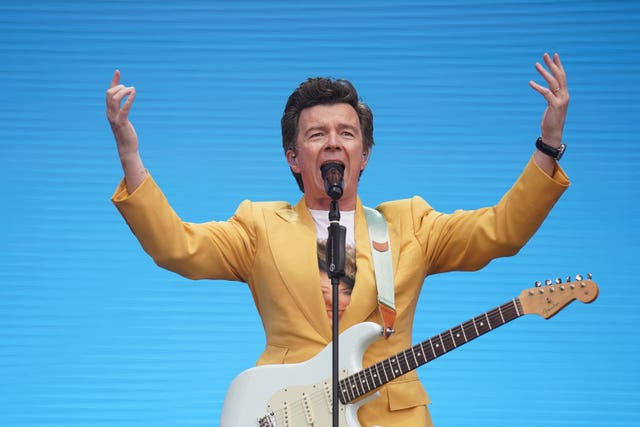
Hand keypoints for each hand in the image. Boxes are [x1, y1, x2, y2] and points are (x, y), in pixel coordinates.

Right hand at [105, 70, 145, 191]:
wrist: (127, 148)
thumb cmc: (126, 134)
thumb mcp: (123, 120)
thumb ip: (121, 111)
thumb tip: (126, 102)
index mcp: (109, 111)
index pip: (108, 92)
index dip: (113, 81)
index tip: (118, 71)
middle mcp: (109, 113)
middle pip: (109, 93)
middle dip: (119, 86)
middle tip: (129, 88)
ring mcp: (114, 118)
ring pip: (114, 99)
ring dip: (124, 91)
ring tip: (132, 90)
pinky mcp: (122, 122)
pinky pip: (124, 108)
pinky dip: (129, 99)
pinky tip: (134, 93)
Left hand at [529, 53, 568, 147]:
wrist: (553, 134)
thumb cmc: (551, 121)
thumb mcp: (552, 106)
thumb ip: (552, 97)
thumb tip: (548, 91)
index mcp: (565, 94)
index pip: (562, 76)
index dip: (558, 65)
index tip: (554, 56)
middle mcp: (565, 95)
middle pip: (559, 76)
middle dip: (552, 64)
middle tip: (545, 55)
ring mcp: (561, 100)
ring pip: (553, 82)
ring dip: (544, 72)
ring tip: (536, 64)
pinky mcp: (555, 105)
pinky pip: (546, 93)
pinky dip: (538, 87)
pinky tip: (530, 82)